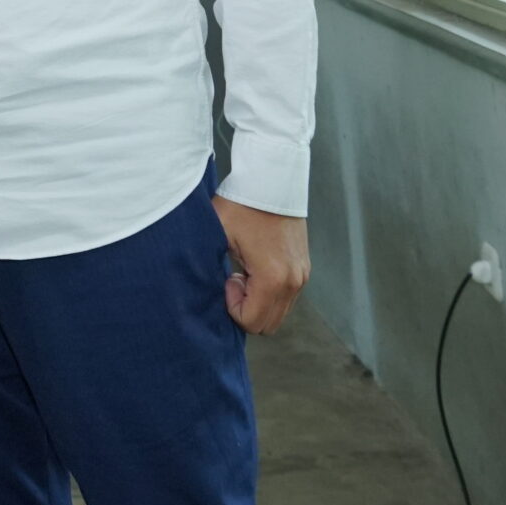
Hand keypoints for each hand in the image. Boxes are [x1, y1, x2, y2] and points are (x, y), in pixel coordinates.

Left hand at [211, 195, 309, 335]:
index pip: (252, 322)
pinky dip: (269, 293)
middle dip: (246, 309)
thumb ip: (210, 267)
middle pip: (267, 325)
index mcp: (273, 277)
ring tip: (244, 272)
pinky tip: (255, 267)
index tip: (227, 279)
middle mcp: (293, 281)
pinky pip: (286, 298)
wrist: (271, 180)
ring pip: (278, 313)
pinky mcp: (304, 268)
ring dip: (258, 301)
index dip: (232, 308)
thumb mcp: (218, 234)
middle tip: (234, 279)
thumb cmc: (242, 204)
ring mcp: (302, 275)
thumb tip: (201, 289)